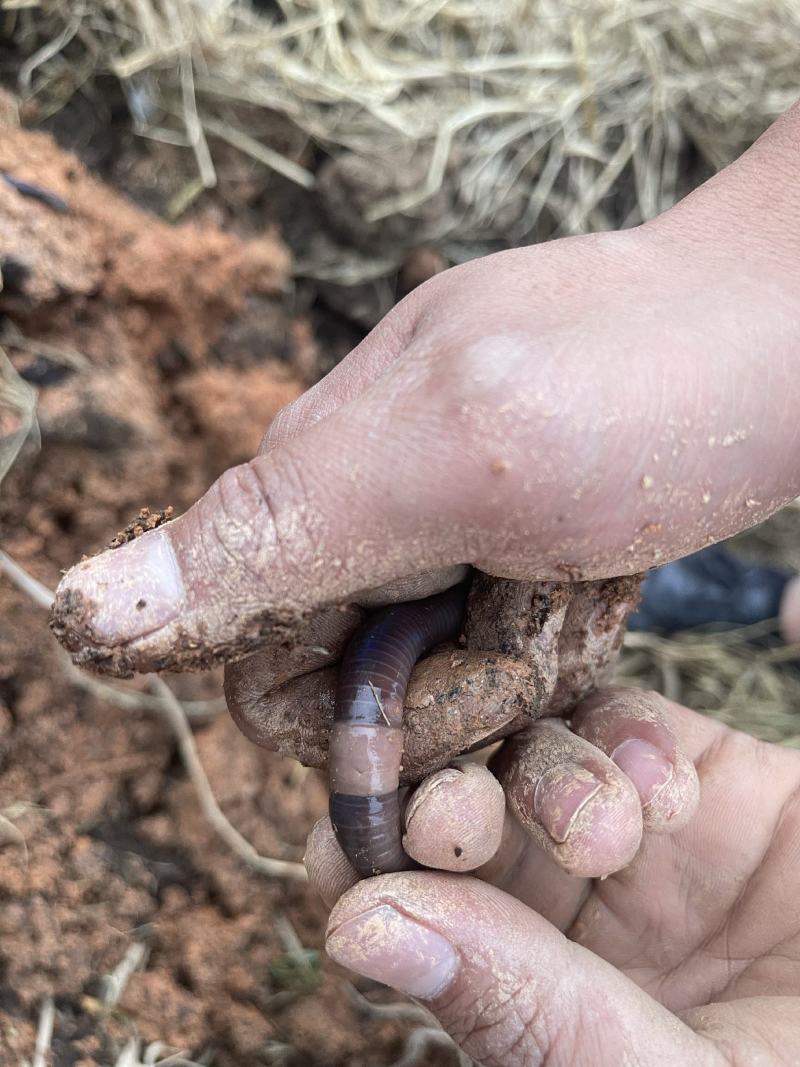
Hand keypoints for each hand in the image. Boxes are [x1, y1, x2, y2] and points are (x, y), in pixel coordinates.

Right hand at [52, 137, 799, 677]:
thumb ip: (272, 530)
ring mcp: (460, 543)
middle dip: (462, 742)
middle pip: (374, 698)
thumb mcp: (444, 455)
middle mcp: (379, 519)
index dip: (347, 725)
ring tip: (614, 751)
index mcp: (323, 490)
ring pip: (458, 700)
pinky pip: (528, 675)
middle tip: (560, 722)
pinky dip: (578, 707)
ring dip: (538, 742)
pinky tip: (628, 714)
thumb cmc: (632, 379)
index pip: (268, 672)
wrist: (786, 339)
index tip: (449, 720)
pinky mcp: (532, 563)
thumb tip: (76, 609)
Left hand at [309, 689, 799, 1066]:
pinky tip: (668, 792)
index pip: (388, 894)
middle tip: (458, 814)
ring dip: (548, 772)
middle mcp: (544, 898)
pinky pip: (620, 715)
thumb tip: (352, 924)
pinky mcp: (690, 774)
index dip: (364, 849)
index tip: (378, 842)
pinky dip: (627, 737)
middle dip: (441, 795)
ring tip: (610, 830)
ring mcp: (613, 831)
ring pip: (527, 746)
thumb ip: (516, 1005)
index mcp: (506, 984)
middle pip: (447, 803)